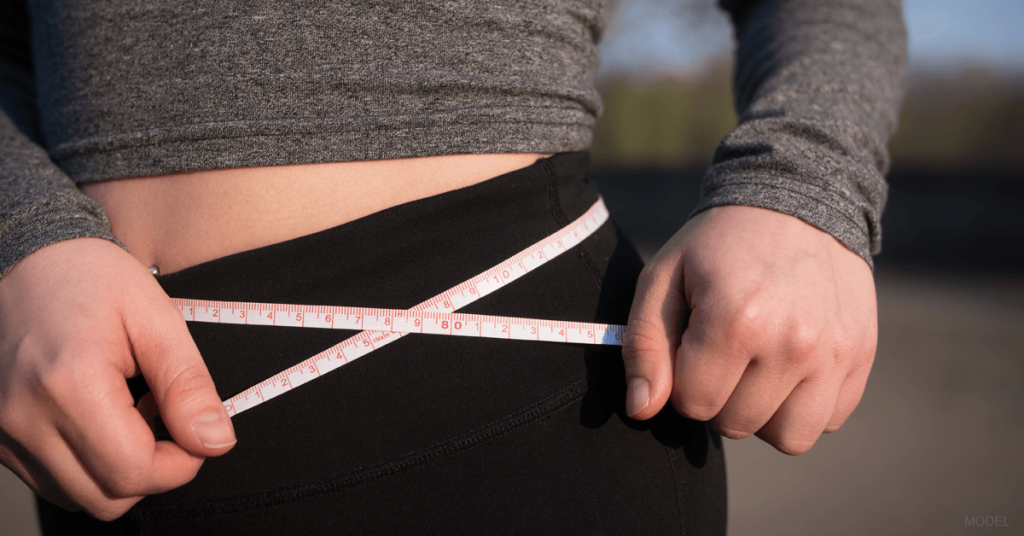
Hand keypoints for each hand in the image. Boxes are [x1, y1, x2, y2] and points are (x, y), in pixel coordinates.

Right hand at [0, 238, 235, 519]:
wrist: (29, 260)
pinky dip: (90, 464)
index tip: (198, 431)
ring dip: (121, 470)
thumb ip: (188, 385)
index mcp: (68, 385)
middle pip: (108, 498)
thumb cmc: (92, 278)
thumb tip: (215, 440)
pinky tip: (101, 419)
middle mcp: (24, 418)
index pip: (135, 472)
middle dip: (154, 469)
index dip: (182, 463)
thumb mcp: (156, 318)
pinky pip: (55, 480)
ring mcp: (4, 433)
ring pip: (81, 497)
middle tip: (163, 413)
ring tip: (129, 411)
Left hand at [622, 205, 876, 454]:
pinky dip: (804, 405)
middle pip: (736, 425)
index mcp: (736, 321)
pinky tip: (790, 366)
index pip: (693, 404)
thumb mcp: (663, 278)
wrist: (798, 200)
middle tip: (724, 350)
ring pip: (788, 438)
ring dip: (763, 413)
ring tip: (756, 368)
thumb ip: (644, 347)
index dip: (682, 380)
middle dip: (719, 396)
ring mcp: (834, 353)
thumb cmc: (717, 245)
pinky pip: (827, 421)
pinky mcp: (861, 356)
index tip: (692, 343)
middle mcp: (792, 343)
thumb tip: (641, 410)